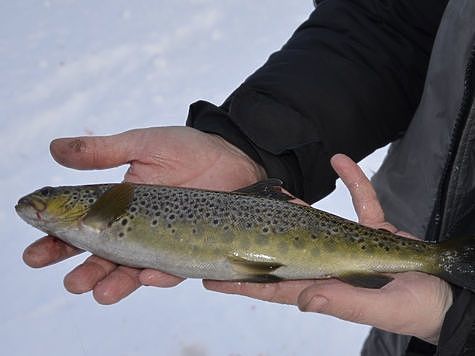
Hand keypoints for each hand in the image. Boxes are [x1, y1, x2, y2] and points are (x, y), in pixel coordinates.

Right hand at [23, 126, 265, 303]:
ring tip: (98, 292)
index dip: (57, 241)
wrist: (234, 156)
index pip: (81, 226)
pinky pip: (172, 267)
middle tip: (70, 282)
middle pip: (104, 255)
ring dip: (115, 282)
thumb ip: (102, 151)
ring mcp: (163, 240)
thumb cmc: (188, 148)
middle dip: (84, 270)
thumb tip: (53, 149)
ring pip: (133, 268)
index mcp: (119, 203)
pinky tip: (146, 277)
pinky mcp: (189, 248)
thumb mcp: (143, 144)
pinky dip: (158, 274)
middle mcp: (137, 226)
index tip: (35, 253)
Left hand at [204, 154, 452, 343]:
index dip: (243, 282)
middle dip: (255, 243)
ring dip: (295, 209)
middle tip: (225, 229)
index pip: (274, 285)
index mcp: (325, 287)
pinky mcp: (371, 229)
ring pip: (312, 223)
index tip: (211, 277)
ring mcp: (347, 245)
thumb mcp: (383, 308)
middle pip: (283, 252)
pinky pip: (359, 200)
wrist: (446, 291)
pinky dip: (353, 181)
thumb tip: (305, 301)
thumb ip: (345, 303)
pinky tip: (341, 160)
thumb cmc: (416, 309)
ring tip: (275, 195)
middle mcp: (328, 266)